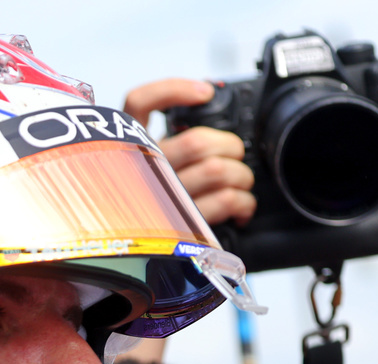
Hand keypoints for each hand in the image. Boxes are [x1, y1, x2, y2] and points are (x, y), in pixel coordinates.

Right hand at [124, 79, 255, 226]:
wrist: (139, 258)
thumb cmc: (152, 207)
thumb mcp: (150, 170)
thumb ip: (168, 146)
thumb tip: (210, 115)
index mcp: (133, 151)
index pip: (138, 104)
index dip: (174, 90)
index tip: (206, 93)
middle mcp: (143, 173)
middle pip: (197, 142)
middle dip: (231, 147)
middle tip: (235, 158)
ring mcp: (162, 201)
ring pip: (216, 171)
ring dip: (241, 176)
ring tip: (241, 185)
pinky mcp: (182, 225)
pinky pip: (224, 202)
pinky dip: (244, 201)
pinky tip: (242, 205)